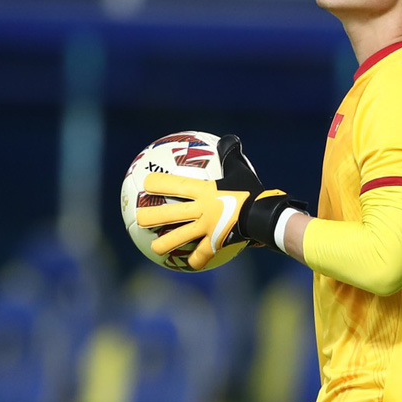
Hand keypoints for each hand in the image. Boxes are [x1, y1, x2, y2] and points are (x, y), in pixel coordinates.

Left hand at [133, 135, 305, 269]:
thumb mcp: (240, 168)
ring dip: (164, 244)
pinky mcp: (215, 244)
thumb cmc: (251, 190)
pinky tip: (189, 264)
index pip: (174, 185)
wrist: (264, 215)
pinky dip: (195, 260)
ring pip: (179, 238)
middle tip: (137, 219)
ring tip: (155, 248)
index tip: (146, 184)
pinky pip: (202, 255)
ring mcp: (206, 229)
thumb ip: (231, 153)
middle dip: (149, 217)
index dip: (157, 184)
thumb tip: (230, 138)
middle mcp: (200, 210)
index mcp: (203, 191)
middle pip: (168, 214)